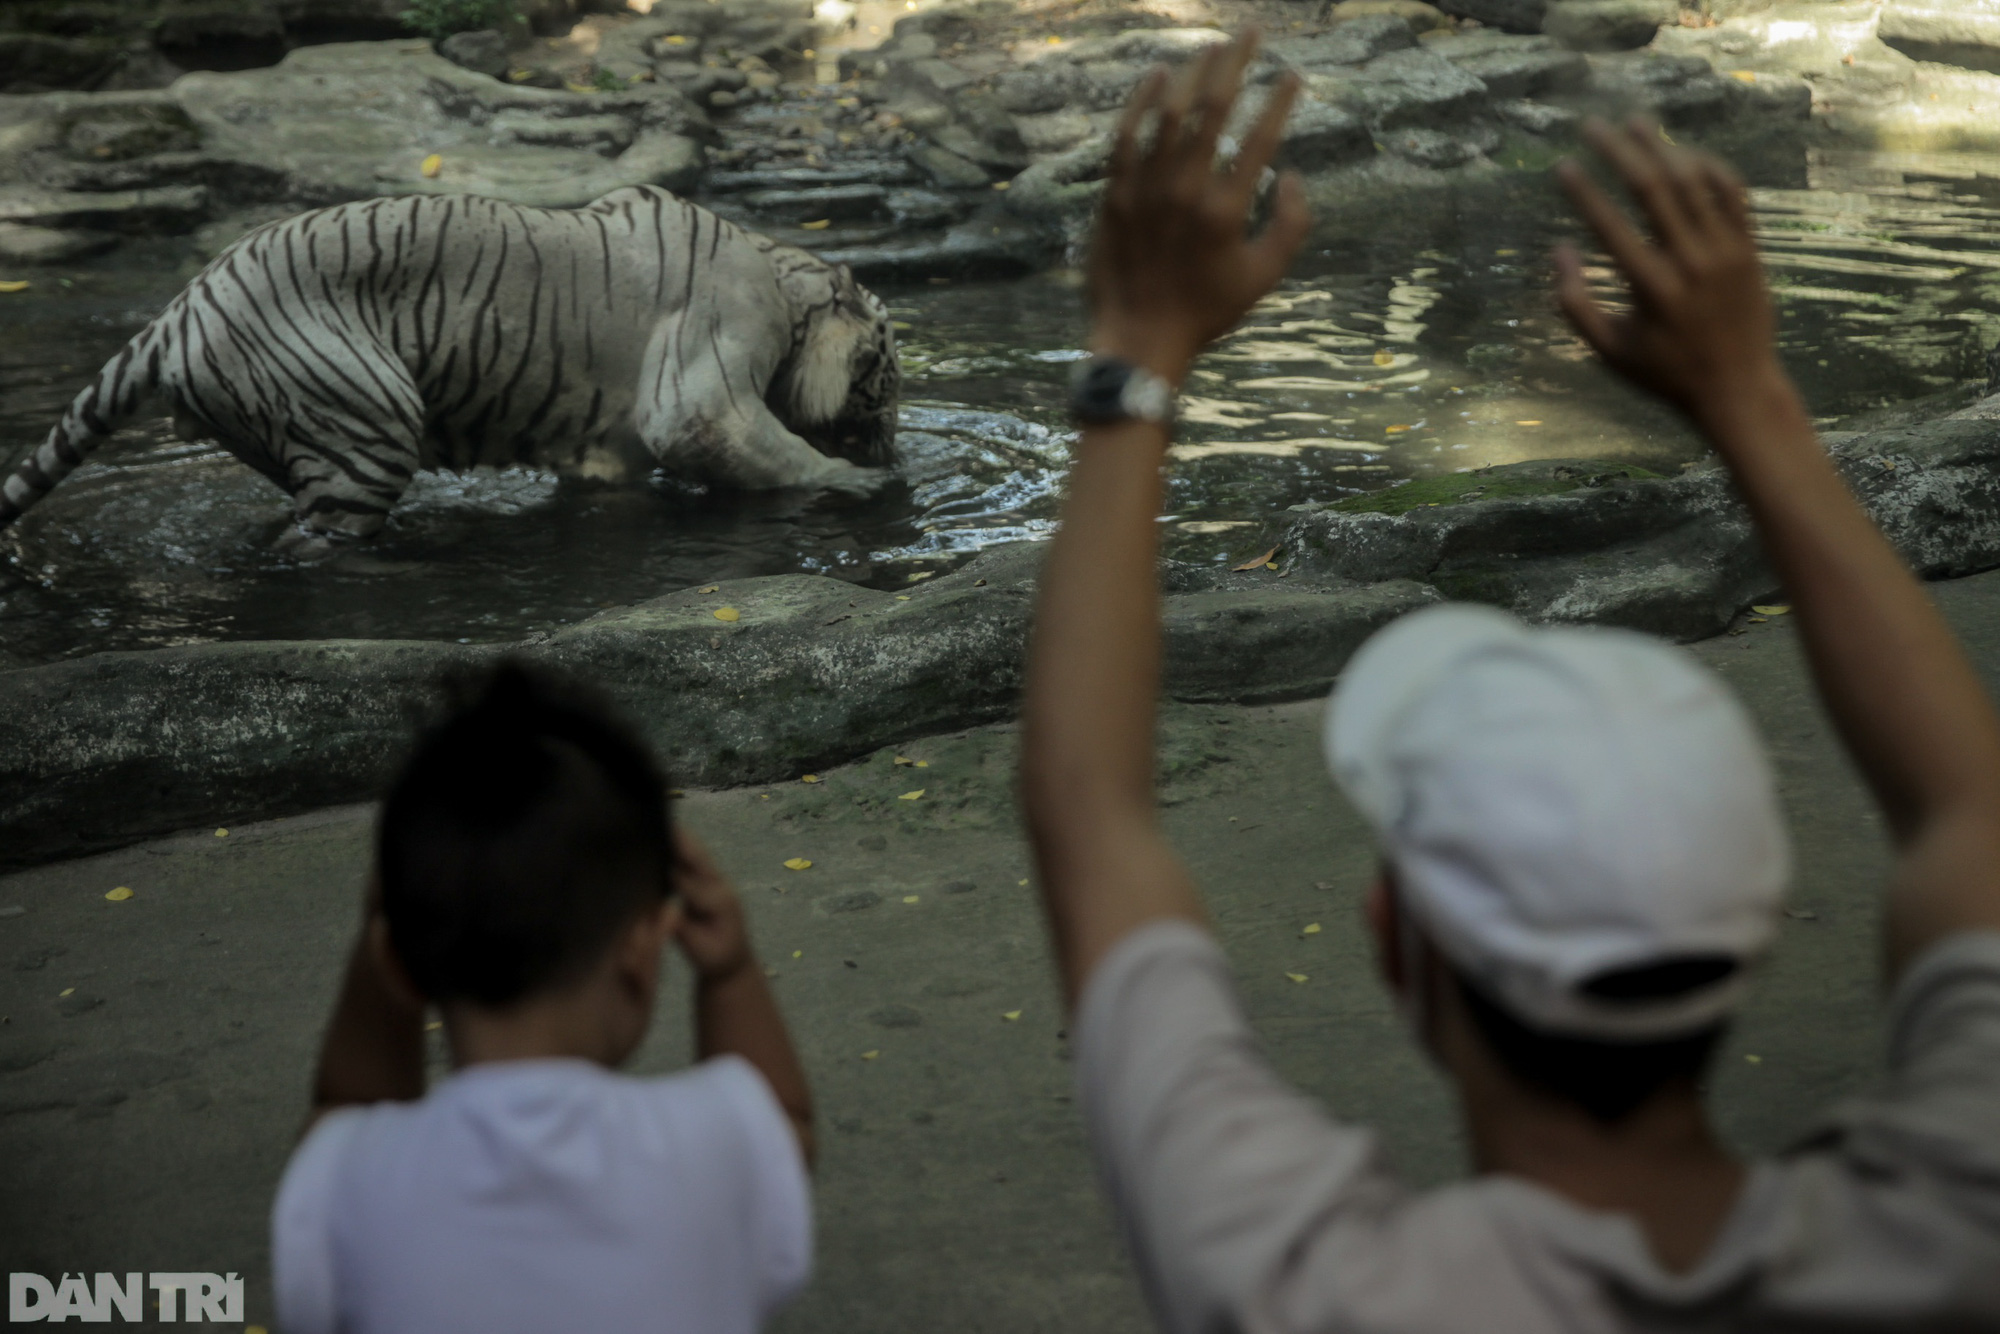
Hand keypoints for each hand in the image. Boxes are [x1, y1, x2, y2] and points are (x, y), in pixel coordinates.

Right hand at [670, 825, 753, 982]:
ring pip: (697, 855)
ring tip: (659, 819)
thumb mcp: (698, 948)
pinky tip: (663, 834)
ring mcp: (717, 881)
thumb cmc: (714, 957)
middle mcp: (721, 886)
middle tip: (660, 821)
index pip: (692, 884)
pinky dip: (680, 845)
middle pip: (699, 859)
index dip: (673, 871)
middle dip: (681, 841)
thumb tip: (663, 909)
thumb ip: (681, 928)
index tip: (652, 857)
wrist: (732, 959)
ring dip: (681, 837)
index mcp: (720, 903)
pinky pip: (694, 860)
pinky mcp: (709, 880)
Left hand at [1088, 31, 1310, 385]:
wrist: (1138, 339)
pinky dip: (1140, 102)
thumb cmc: (1205, 311)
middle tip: (1250, 33)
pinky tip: (1158, 76)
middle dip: (1236, 63)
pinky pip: (1125, 136)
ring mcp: (1144, 190)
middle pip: (1213, 110)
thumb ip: (1291, 226)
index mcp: (1225, 211)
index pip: (1260, 139)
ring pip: (1168, 114)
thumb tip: (1296, 176)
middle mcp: (1184, 191)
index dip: (1280, 101)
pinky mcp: (1114, 195)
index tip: (1293, 75)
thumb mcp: (1264, 277)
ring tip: (1211, 47)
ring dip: (1193, 74)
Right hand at [1555, 118, 1782, 423]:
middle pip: (1653, 189)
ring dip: (1661, 148)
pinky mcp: (1750, 248)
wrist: (1739, 388)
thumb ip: (1575, 303)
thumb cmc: (1665, 372)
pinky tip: (1685, 153)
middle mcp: (1690, 262)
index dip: (1582, 191)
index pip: (1610, 225)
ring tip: (1636, 123)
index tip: (1561, 166)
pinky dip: (1709, 167)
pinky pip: (1732, 193)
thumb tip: (1558, 251)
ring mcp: (1726, 251)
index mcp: (1651, 288)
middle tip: (1592, 125)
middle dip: (1619, 152)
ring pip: (1693, 182)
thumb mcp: (1609, 351)